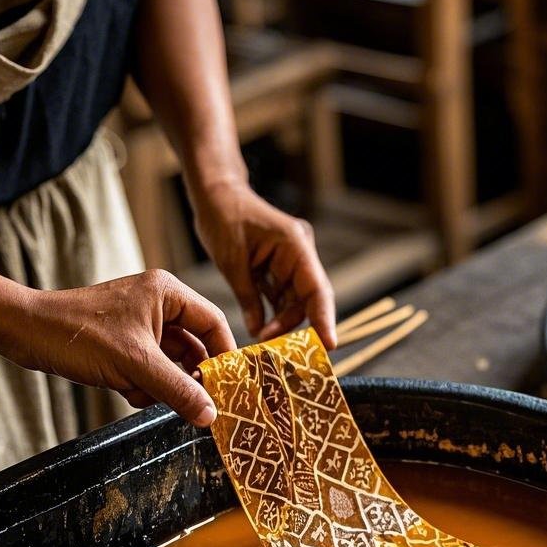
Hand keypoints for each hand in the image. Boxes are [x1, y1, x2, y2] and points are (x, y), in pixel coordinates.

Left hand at [18, 269, 236, 425]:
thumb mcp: (136, 366)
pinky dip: (144, 384)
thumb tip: (211, 415)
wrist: (24, 333)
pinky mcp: (125, 342)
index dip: (225, 355)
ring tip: (143, 392)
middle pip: (194, 347)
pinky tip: (126, 389)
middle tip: (192, 401)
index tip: (230, 386)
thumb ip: (178, 390)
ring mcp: (141, 324)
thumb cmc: (78, 335)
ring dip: (162, 384)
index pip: (214, 323)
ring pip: (172, 362)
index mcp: (167, 294)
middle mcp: (158, 305)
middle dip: (187, 376)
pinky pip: (151, 368)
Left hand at [192, 180, 336, 347]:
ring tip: (263, 340)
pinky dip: (275, 312)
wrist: (216, 195)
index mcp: (295, 246)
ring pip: (295, 301)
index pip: (317, 289)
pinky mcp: (280, 267)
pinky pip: (283, 295)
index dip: (325, 319)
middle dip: (295, 325)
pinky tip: (263, 328)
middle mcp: (299, 254)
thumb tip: (258, 332)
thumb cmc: (223, 218)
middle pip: (309, 299)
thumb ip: (248, 298)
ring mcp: (291, 261)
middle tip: (278, 351)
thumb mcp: (232, 262)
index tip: (330, 345)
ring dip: (282, 321)